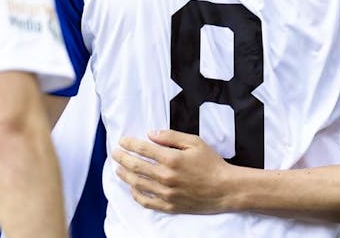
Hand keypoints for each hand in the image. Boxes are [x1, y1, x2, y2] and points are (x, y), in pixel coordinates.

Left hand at [113, 130, 230, 213]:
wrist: (225, 189)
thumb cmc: (211, 163)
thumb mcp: (194, 142)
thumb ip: (171, 136)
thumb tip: (150, 134)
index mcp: (171, 158)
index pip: (143, 149)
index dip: (129, 143)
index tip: (122, 140)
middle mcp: (166, 176)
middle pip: (136, 166)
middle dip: (122, 158)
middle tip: (115, 153)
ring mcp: (166, 193)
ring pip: (137, 184)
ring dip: (125, 175)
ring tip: (119, 169)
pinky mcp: (169, 206)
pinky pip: (146, 201)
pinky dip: (136, 194)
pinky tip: (132, 188)